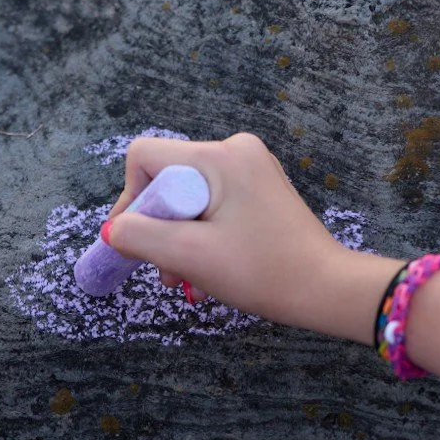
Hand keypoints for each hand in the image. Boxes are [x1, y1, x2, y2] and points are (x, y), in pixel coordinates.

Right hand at [107, 134, 398, 339]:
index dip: (132, 198)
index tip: (139, 239)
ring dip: (179, 237)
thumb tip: (113, 229)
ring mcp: (251, 167)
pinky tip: (209, 266)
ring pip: (187, 196)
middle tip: (169, 269)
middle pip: (166, 178)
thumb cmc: (262, 271)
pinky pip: (211, 203)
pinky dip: (202, 234)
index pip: (145, 157)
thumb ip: (139, 235)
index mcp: (220, 156)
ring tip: (188, 276)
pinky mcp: (259, 188)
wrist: (325, 289)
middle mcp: (236, 150)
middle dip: (160, 226)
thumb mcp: (189, 256)